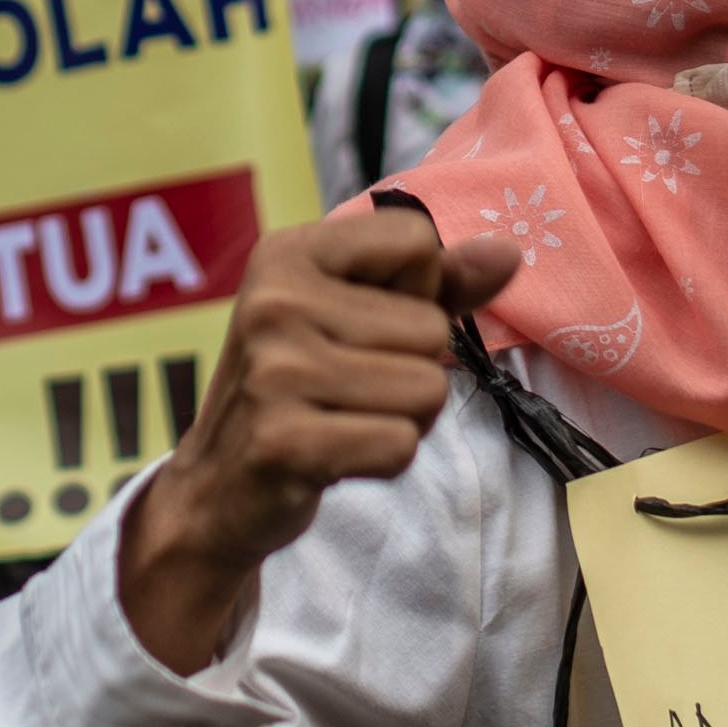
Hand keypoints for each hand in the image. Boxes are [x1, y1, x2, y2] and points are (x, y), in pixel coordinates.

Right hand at [119, 206, 521, 672]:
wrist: (218, 486)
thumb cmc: (301, 387)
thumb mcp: (358, 315)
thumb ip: (438, 284)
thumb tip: (509, 253)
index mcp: (288, 253)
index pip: (416, 240)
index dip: (415, 292)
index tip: (362, 323)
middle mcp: (273, 302)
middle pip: (432, 328)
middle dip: (413, 369)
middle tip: (350, 389)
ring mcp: (274, 372)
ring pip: (427, 390)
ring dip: (404, 418)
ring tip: (345, 420)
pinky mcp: (284, 441)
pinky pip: (401, 444)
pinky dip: (386, 459)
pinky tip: (337, 455)